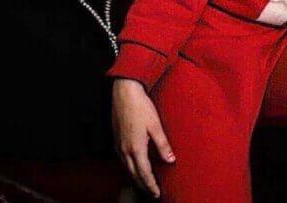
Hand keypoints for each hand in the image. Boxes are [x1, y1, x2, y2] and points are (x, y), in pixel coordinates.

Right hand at [112, 78, 174, 198]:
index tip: (157, 193)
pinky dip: (130, 168)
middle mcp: (124, 150)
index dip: (151, 185)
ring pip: (127, 168)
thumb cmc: (141, 107)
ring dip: (136, 177)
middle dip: (143, 185)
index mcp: (135, 148)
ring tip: (145, 183)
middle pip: (134, 174)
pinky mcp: (116, 140)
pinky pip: (122, 160)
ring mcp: (118, 145)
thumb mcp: (156, 126)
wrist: (124, 93)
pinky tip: (135, 166)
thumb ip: (163, 145)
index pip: (144, 173)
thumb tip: (171, 160)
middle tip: (152, 193)